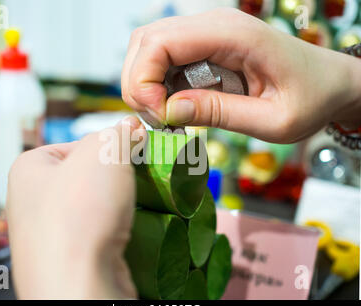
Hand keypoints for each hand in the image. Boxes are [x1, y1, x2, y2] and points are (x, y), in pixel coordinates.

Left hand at [6, 116, 145, 298]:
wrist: (77, 281)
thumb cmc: (80, 209)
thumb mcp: (104, 151)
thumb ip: (119, 133)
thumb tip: (132, 127)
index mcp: (28, 170)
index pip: (72, 144)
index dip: (105, 143)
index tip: (131, 148)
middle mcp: (30, 203)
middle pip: (83, 177)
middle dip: (113, 176)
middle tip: (138, 176)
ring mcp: (45, 236)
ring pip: (90, 209)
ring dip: (115, 205)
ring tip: (134, 204)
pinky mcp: (65, 261)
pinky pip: (94, 236)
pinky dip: (111, 231)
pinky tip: (125, 230)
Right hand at [122, 8, 360, 142]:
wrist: (328, 83)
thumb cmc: (310, 99)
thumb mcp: (273, 120)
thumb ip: (221, 113)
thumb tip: (169, 111)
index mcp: (233, 34)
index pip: (160, 41)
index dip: (144, 80)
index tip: (158, 116)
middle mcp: (214, 25)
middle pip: (146, 41)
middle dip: (138, 84)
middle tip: (158, 119)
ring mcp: (207, 34)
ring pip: (150, 49)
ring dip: (145, 85)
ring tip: (167, 116)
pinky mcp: (205, 47)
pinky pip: (166, 60)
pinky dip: (158, 86)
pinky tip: (176, 107)